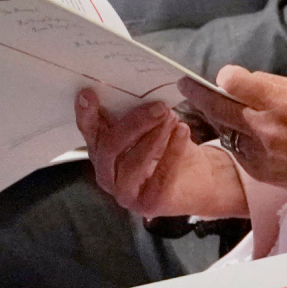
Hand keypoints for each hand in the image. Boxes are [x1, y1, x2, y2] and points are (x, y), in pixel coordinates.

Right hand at [76, 90, 246, 217]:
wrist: (200, 177)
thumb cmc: (171, 145)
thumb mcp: (154, 124)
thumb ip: (139, 109)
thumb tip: (136, 83)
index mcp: (103, 149)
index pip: (90, 131)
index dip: (86, 114)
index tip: (88, 93)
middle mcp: (107, 173)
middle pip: (109, 147)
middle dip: (133, 123)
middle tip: (160, 107)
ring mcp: (125, 192)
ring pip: (131, 162)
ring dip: (154, 136)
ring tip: (173, 117)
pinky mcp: (148, 203)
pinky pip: (159, 176)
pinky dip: (172, 150)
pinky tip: (183, 131)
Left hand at [177, 66, 286, 213]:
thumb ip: (272, 86)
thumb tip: (243, 82)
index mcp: (281, 101)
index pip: (235, 82)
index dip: (226, 77)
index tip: (223, 76)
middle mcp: (265, 126)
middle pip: (217, 106)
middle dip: (197, 94)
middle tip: (183, 85)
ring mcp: (258, 151)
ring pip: (223, 128)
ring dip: (215, 117)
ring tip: (209, 107)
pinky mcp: (256, 170)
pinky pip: (236, 148)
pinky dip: (234, 137)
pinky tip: (240, 131)